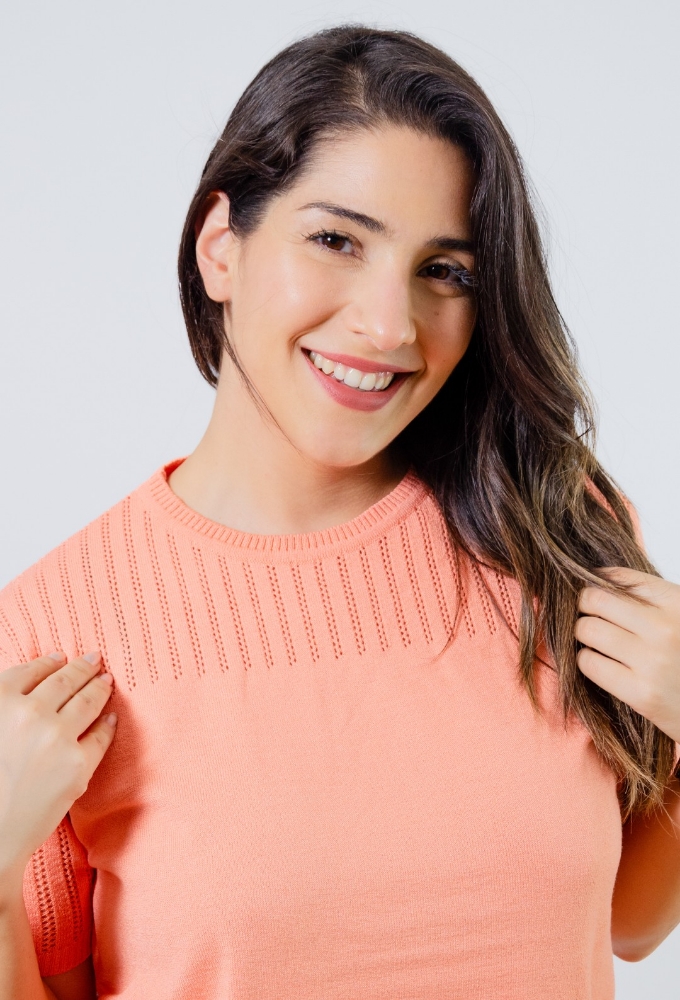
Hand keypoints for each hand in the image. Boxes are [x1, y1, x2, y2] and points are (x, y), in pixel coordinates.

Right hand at [0, 652, 116, 887]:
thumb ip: (6, 704)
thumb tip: (40, 669)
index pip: (32, 671)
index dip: (49, 662)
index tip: (61, 656)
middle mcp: (28, 714)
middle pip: (65, 680)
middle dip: (82, 667)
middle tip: (95, 659)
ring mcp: (56, 737)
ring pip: (87, 700)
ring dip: (99, 686)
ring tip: (107, 680)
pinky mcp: (78, 763)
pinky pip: (100, 735)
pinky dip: (107, 723)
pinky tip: (111, 717)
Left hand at [576, 569, 679, 743]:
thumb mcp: (677, 617)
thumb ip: (647, 599)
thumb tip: (598, 578)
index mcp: (677, 603)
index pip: (619, 577)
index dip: (598, 581)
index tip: (595, 591)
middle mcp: (664, 629)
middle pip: (595, 599)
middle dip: (585, 605)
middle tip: (588, 615)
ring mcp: (652, 661)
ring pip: (587, 629)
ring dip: (583, 633)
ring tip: (595, 640)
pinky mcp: (641, 693)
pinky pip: (589, 663)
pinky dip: (586, 660)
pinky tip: (600, 662)